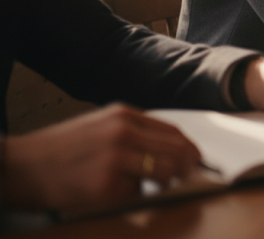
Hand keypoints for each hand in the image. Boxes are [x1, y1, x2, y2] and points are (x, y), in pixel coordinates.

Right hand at [1, 104, 200, 210]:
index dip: (189, 147)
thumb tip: (165, 147)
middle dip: (188, 166)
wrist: (20, 166)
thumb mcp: (97, 125)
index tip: (196, 159)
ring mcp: (116, 158)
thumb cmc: (59, 149)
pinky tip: (117, 192)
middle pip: (176, 150)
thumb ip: (131, 131)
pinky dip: (134, 195)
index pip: (173, 131)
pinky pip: (136, 192)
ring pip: (165, 171)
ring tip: (159, 186)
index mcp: (123, 115)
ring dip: (167, 181)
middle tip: (190, 176)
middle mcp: (124, 132)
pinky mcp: (107, 185)